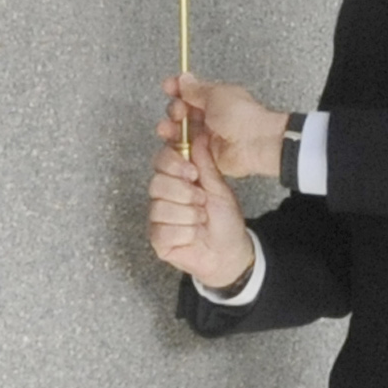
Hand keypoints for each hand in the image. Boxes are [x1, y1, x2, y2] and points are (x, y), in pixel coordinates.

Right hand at [148, 119, 255, 288]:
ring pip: (161, 208)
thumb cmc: (225, 220)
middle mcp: (164, 195)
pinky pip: (163, 230)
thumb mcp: (219, 188)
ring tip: (201, 220)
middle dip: (185, 193)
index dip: (174, 164)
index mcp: (178, 178)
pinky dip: (185, 233)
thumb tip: (197, 136)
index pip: (161, 160)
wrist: (231, 251)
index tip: (193, 173)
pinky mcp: (157, 238)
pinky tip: (193, 236)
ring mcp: (158, 217)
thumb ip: (205, 163)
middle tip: (202, 202)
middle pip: (156, 183)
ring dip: (189, 215)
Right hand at [160, 74, 291, 178]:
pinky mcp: (205, 154)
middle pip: (181, 113)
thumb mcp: (216, 95)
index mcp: (214, 99)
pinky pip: (185, 151)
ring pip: (179, 132)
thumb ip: (196, 89)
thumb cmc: (244, 117)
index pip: (190, 91)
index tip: (168, 87)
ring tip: (169, 129)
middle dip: (173, 111)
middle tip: (176, 112)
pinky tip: (179, 144)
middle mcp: (210, 117)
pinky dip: (178, 147)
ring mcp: (206, 136)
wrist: (255, 143)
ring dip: (170, 129)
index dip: (177, 89)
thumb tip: (184, 78)